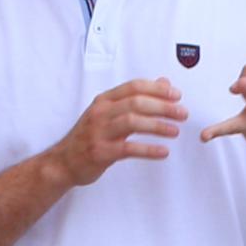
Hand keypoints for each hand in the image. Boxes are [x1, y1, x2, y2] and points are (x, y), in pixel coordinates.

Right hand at [47, 77, 186, 188]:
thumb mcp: (110, 113)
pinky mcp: (100, 152)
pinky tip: (163, 152)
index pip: (134, 87)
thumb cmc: (91, 136)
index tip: (177, 95)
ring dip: (157, 126)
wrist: (63, 162)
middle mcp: (100, 113)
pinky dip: (148, 150)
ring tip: (175, 131)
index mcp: (104, 101)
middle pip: (136, 103)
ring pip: (132, 122)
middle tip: (182, 113)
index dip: (157, 89)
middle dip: (163, 107)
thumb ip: (135, 99)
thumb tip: (164, 83)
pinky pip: (128, 149)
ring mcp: (99, 132)